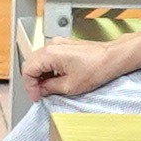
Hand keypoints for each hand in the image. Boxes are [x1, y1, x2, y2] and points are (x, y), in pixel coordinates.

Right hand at [23, 24, 140, 100]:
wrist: (112, 58)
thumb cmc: (97, 68)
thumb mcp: (70, 86)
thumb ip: (50, 88)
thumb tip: (41, 90)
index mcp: (50, 53)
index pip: (27, 70)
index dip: (29, 86)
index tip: (36, 96)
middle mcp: (52, 45)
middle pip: (31, 64)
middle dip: (33, 80)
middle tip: (39, 94)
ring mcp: (58, 43)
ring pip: (39, 60)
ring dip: (41, 75)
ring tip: (49, 87)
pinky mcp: (65, 45)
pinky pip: (49, 57)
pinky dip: (48, 68)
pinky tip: (56, 78)